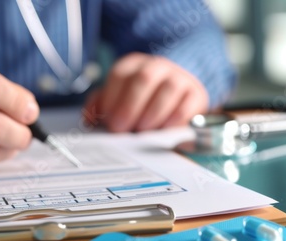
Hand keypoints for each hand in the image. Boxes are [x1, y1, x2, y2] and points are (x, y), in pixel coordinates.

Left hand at [83, 53, 207, 131]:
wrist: (175, 98)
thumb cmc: (141, 102)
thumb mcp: (117, 99)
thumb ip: (100, 106)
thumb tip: (88, 120)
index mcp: (133, 65)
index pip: (119, 74)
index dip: (111, 98)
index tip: (107, 119)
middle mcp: (156, 67)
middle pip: (143, 79)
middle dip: (129, 106)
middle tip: (121, 128)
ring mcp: (179, 78)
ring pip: (167, 89)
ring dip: (151, 113)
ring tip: (142, 130)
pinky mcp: (196, 94)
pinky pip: (187, 105)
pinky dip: (173, 120)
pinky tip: (163, 131)